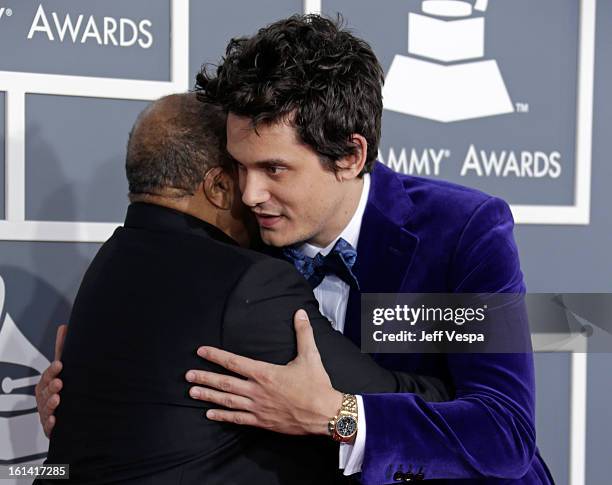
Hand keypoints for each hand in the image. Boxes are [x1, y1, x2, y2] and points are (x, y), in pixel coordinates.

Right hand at [35, 324, 66, 437]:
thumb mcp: (61, 369)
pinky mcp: (50, 426)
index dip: (53, 370)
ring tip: (57, 399)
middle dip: (51, 386)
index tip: (60, 365)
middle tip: (60, 383)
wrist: (63, 414)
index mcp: (47, 383)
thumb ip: (62, 349)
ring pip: (46, 407)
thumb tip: (64, 327)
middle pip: (45, 391)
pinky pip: (48, 426)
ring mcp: (47, 411)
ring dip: (51, 403)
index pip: (48, 374)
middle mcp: (45, 396)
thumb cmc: (60, 389)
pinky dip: (50, 423)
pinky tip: (55, 420)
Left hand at [186, 309, 342, 435]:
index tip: (201, 351)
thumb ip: (303, 333)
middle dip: (205, 377)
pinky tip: (210, 414)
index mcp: (265, 373)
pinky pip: (238, 419)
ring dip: (208, 396)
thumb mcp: (310, 355)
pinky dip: (223, 416)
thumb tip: (300, 312)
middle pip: (225, 383)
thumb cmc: (317, 385)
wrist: (325, 414)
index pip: (234, 362)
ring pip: (227, 401)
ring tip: (192, 392)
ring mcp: (257, 408)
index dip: (216, 356)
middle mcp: (257, 390)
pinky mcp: (262, 421)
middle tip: (188, 375)